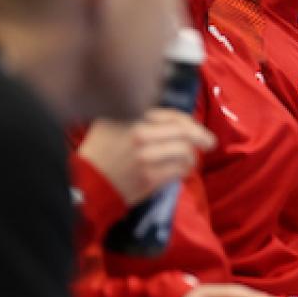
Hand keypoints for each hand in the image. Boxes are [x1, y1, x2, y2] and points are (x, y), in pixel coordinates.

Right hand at [77, 108, 215, 204]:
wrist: (87, 183)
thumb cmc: (99, 152)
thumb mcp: (110, 122)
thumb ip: (136, 113)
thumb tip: (169, 117)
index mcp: (131, 118)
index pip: (171, 115)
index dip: (189, 121)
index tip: (196, 127)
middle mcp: (139, 134)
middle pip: (183, 132)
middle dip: (201, 137)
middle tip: (209, 142)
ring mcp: (146, 157)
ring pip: (185, 151)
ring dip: (191, 156)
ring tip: (190, 159)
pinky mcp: (150, 177)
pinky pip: (179, 170)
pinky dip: (185, 170)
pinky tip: (182, 170)